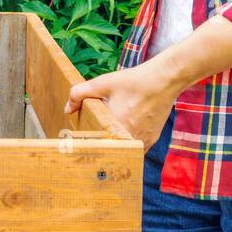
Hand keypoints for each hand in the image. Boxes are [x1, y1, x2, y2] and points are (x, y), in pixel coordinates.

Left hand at [65, 64, 182, 148]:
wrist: (164, 80)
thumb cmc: (134, 81)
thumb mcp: (103, 83)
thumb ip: (79, 93)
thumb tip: (67, 109)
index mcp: (114, 127)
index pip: (95, 145)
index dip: (86, 145)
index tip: (78, 144)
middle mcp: (129, 138)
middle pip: (108, 150)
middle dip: (100, 146)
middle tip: (91, 141)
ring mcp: (142, 141)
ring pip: (122, 151)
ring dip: (115, 146)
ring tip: (107, 138)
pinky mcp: (152, 140)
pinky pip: (135, 149)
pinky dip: (128, 144)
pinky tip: (122, 135)